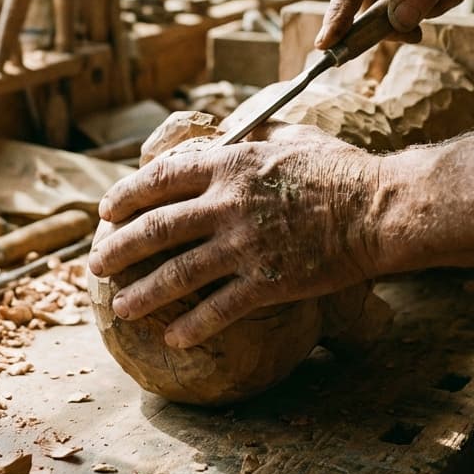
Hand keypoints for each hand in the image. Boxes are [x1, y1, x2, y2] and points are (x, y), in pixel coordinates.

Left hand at [88, 125, 379, 347]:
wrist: (377, 208)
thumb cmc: (338, 168)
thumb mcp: (289, 136)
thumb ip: (253, 138)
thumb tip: (234, 135)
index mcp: (229, 165)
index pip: (161, 178)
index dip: (126, 195)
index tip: (106, 211)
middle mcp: (227, 204)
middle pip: (157, 227)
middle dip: (119, 248)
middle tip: (96, 264)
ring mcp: (245, 245)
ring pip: (178, 273)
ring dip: (143, 292)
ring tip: (120, 307)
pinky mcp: (268, 282)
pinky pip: (220, 308)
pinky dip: (194, 326)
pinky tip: (175, 338)